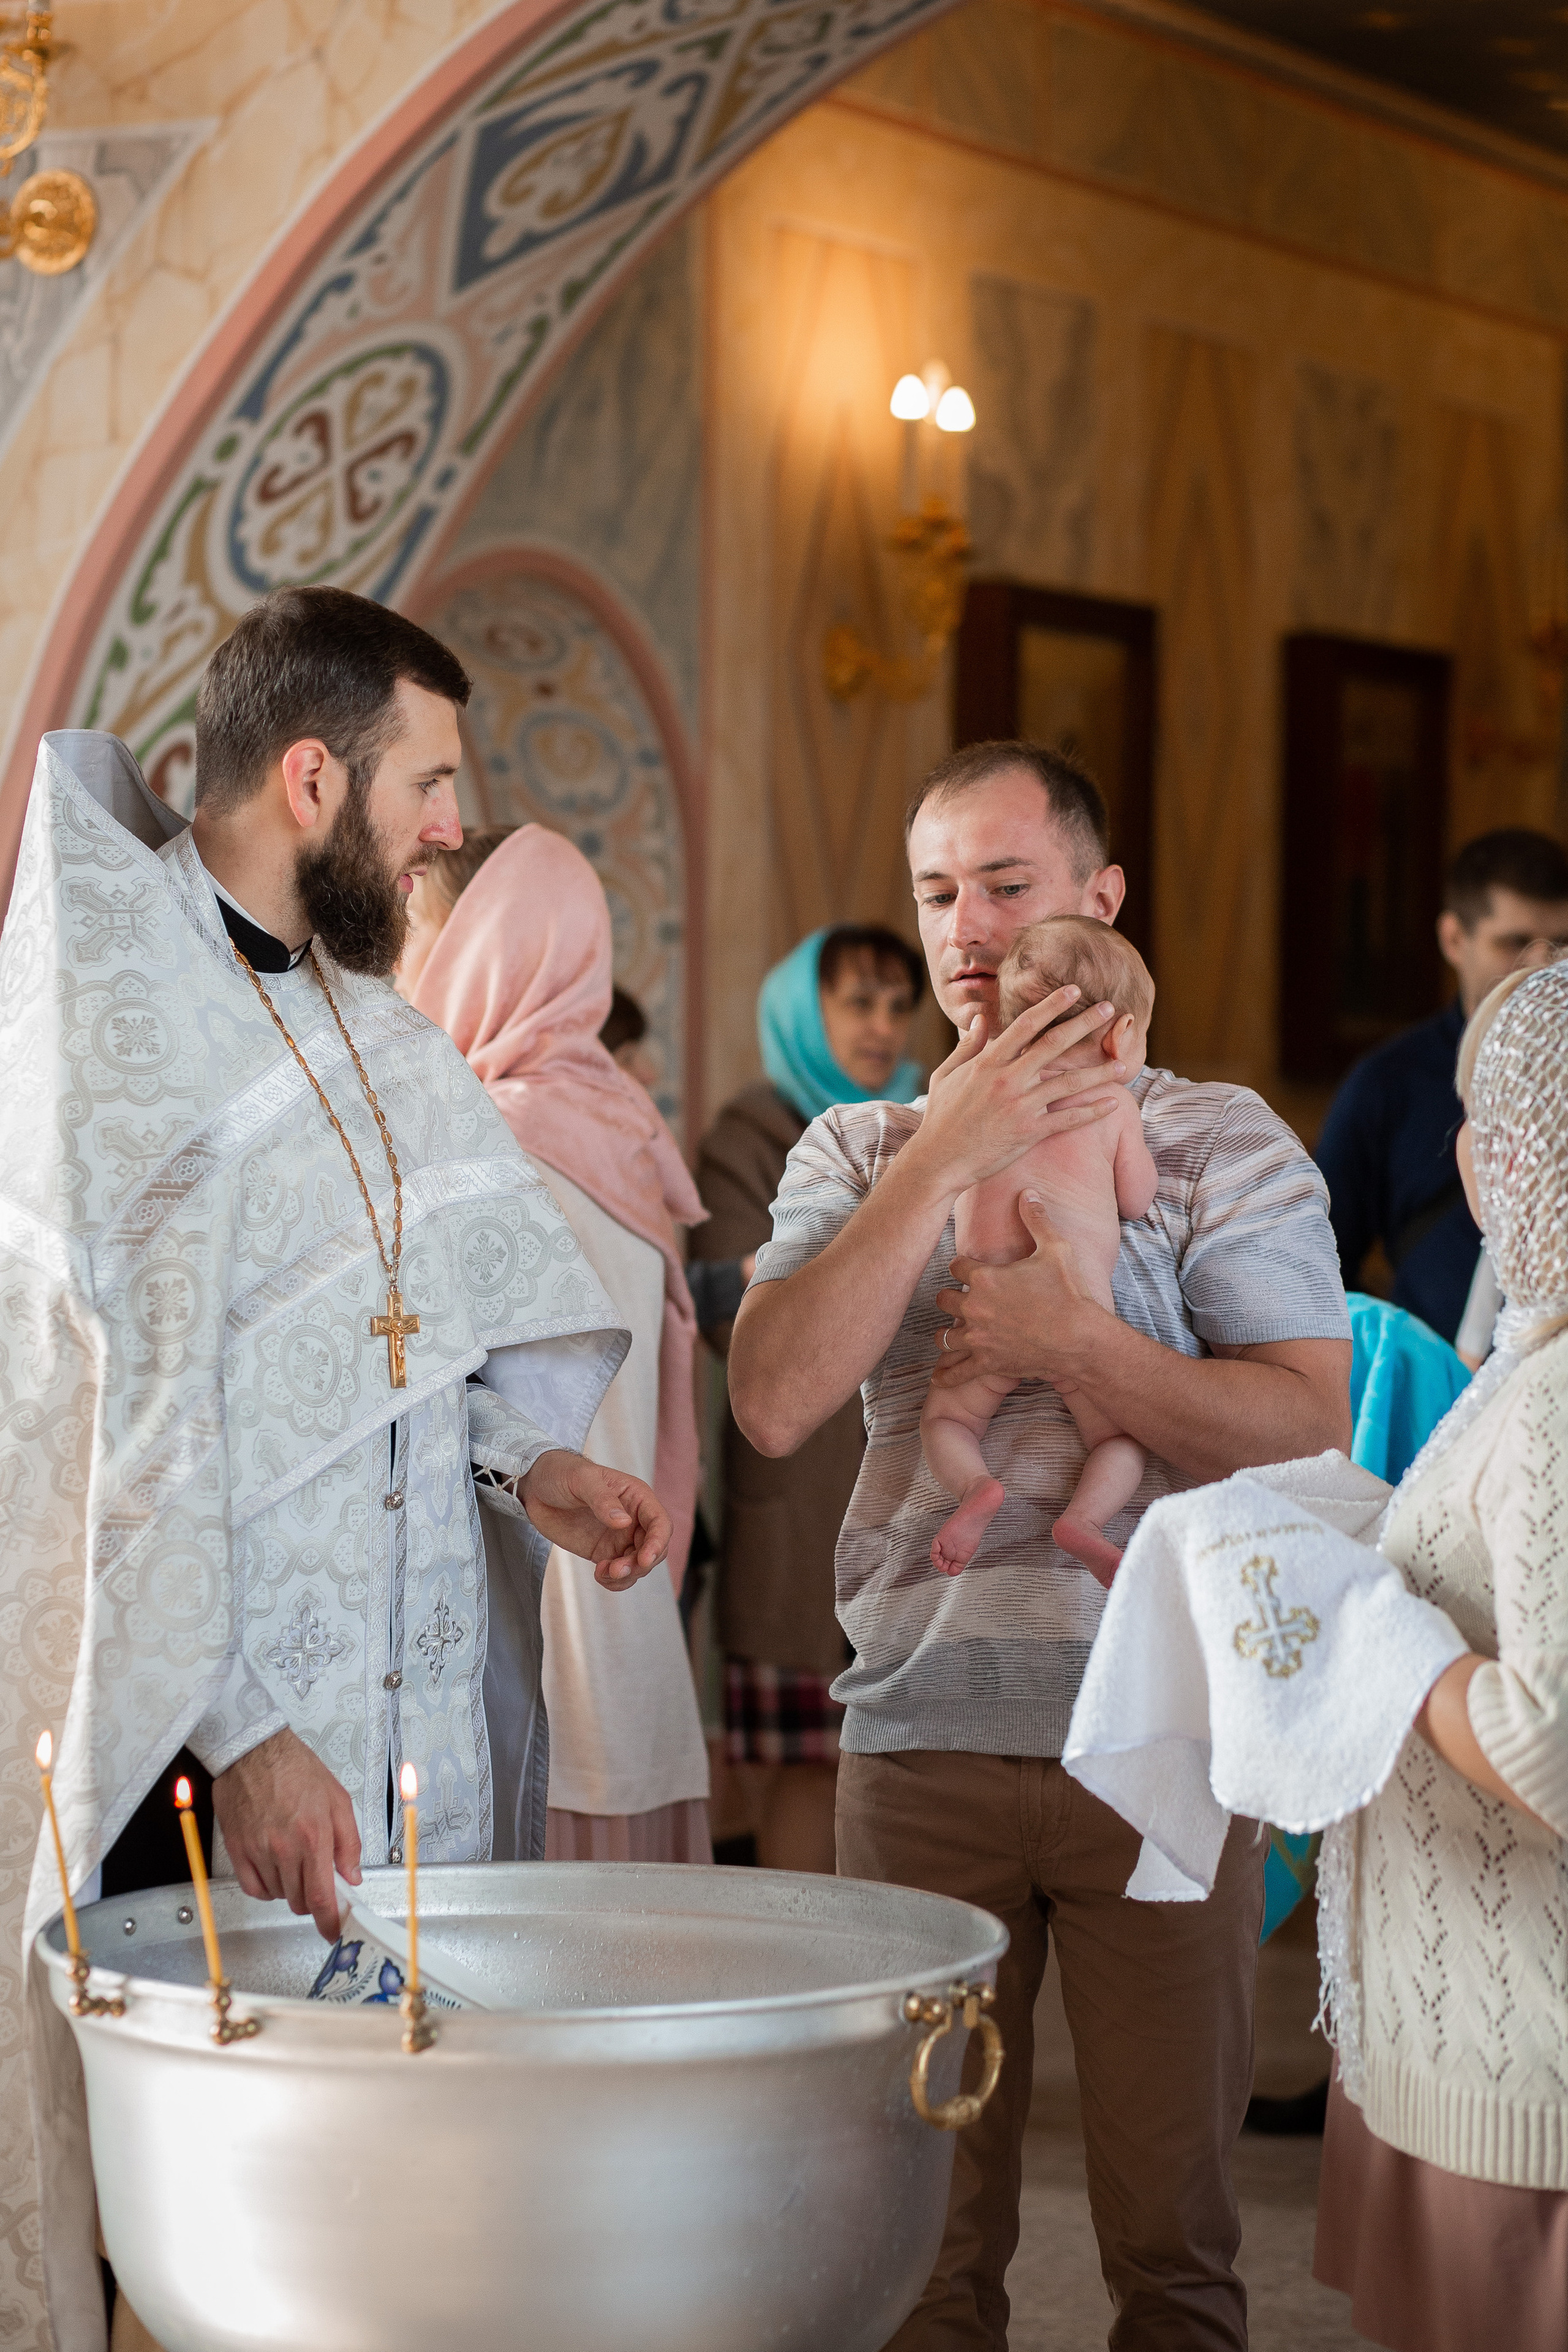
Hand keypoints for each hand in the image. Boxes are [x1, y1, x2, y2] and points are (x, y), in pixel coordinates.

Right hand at [212, 1727, 360, 1940]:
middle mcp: (285, 1848)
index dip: (329, 1922)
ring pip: (278, 1895)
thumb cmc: (296, 1769)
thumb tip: (353, 1875)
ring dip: (290, 1889)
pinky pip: (253, 1888)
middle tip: (317, 1881)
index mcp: (314, 1835)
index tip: (333, 1932)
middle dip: (313, 1899)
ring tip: (295, 1862)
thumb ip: (349, 1842)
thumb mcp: (337, 1800)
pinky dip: (266, 1888)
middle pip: (299, 1900)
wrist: (254, 1751)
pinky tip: (274, 1871)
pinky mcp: (237, 1850)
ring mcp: (258, 1851)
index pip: (322, 1896)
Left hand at [518, 1448, 670, 1587]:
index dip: (657, 1542)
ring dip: (627, 1575)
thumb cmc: (561, 1473)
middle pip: (654, 1548)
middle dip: (640, 1564)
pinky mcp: (604, 1552)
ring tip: (603, 1572)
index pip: (660, 1522)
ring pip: (638, 1565)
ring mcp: (619, 1538)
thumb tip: (624, 1522)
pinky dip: (615, 1581)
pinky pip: (619, 1573)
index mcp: (635, 1497)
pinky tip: (599, 1575)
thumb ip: (602, 1500)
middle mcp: (633, 1519)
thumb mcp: (581, 1480)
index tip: (644, 1559)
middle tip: (616, 1569)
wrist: (535, 1487)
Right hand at [911, 990, 1122, 1199]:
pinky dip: (1092, 1111)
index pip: (1026, 1024)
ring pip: (1069, 1083)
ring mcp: (1020, 1107)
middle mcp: (1007, 1080)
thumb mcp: (946, 1075)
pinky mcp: (1029, 1133)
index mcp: (988, 1062)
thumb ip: (968, 1046)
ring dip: (1099, 1072)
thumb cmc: (941, 1118)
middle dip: (1084, 1024)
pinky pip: (1067, 1119)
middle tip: (1109, 1009)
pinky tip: (1113, 1103)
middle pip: (1054, 1044)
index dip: (1052, 1005)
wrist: (939, 1160)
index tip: (1074, 991)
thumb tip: (983, 1019)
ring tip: (1124, 1063)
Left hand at [932, 1191, 1105, 1389]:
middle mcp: (975, 1307)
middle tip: (958, 1297)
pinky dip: (946, 1376)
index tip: (967, 1268)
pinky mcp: (988, 1363)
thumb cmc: (1070, 1293)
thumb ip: (1037, 1220)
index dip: (962, 1266)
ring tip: (949, 1330)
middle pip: (943, 1298)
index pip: (956, 1265)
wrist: (1081, 1338)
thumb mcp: (1056, 1249)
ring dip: (946, 1331)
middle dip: (950, 1296)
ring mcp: (979, 1338)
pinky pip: (957, 1373)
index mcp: (985, 1278)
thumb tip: (1028, 1192)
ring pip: (944, 1335)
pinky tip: (938, 1377)